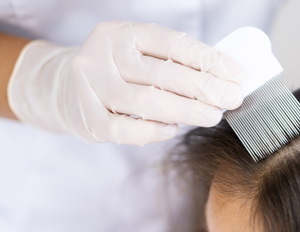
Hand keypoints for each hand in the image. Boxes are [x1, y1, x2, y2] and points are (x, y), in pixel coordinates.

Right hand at [8, 21, 244, 145]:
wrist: (63, 86)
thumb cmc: (118, 71)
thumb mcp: (140, 54)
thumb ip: (175, 62)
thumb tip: (227, 78)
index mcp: (122, 33)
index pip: (173, 44)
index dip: (209, 59)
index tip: (237, 74)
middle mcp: (103, 55)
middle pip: (163, 73)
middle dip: (204, 87)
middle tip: (233, 99)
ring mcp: (91, 86)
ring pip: (146, 102)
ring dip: (186, 110)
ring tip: (213, 116)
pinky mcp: (86, 117)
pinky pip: (125, 129)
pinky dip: (153, 131)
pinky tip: (174, 129)